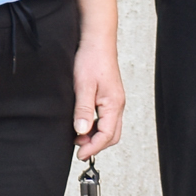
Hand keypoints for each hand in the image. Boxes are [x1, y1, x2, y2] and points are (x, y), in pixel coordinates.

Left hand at [72, 33, 127, 159]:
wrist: (97, 40)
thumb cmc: (91, 59)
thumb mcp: (83, 86)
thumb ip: (83, 110)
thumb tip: (81, 131)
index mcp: (113, 104)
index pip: (107, 136)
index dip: (93, 148)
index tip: (79, 154)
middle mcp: (117, 104)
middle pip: (111, 135)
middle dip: (96, 145)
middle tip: (77, 148)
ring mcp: (115, 101)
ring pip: (109, 128)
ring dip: (95, 136)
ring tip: (77, 136)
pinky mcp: (110, 97)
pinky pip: (106, 118)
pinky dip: (96, 126)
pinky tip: (83, 123)